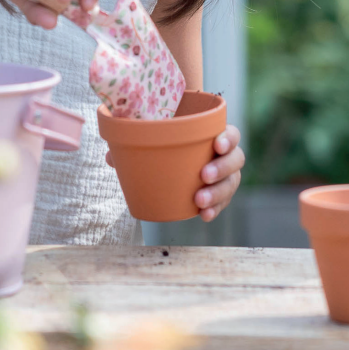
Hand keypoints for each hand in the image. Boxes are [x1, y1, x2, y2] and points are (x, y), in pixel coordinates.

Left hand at [105, 125, 243, 220]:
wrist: (169, 165)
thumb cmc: (164, 145)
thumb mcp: (151, 141)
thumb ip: (135, 144)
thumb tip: (112, 156)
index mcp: (214, 135)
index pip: (231, 133)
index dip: (228, 138)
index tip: (216, 145)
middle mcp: (225, 155)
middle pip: (236, 159)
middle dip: (223, 167)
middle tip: (204, 175)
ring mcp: (224, 176)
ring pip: (232, 182)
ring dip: (219, 192)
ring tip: (200, 200)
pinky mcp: (219, 194)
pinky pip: (223, 202)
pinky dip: (215, 209)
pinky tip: (204, 215)